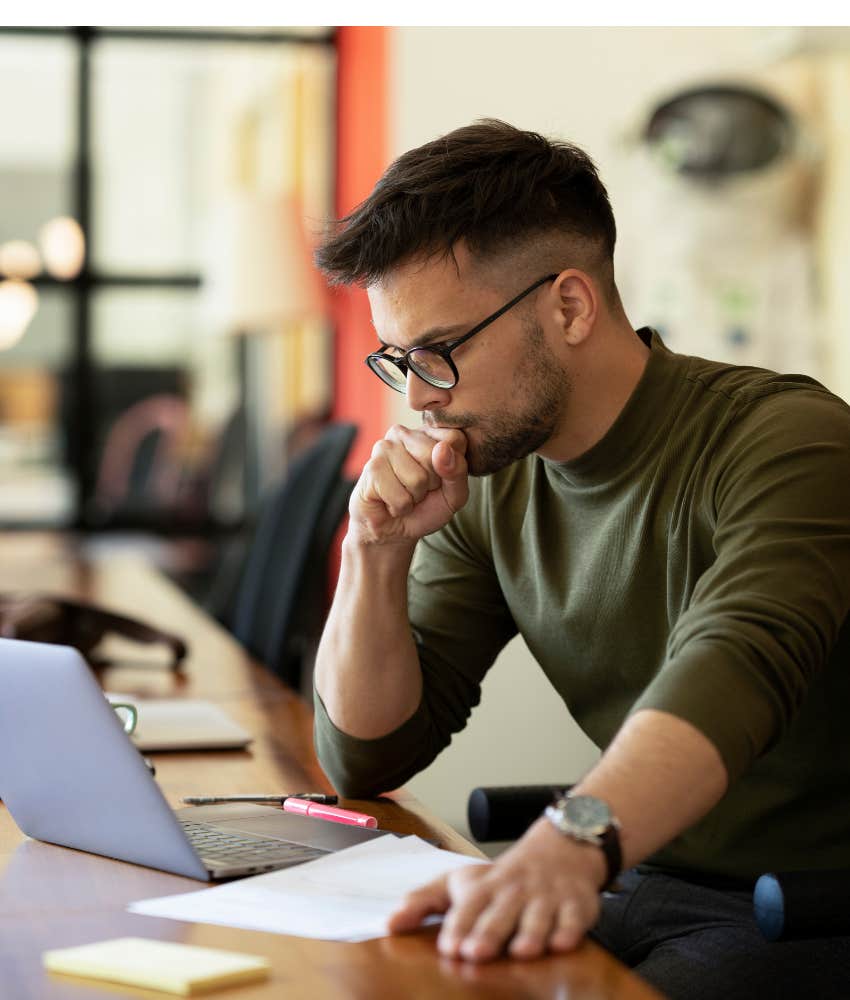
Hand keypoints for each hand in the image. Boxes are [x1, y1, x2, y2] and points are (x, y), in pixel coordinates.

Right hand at [350, 425, 468, 545]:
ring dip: (414, 497)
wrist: (392, 529)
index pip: (455, 439)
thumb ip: (458, 470)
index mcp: (428, 433)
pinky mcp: (372, 468)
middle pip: (436, 456)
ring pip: (418, 478)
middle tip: (418, 489)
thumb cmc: (425, 508)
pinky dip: (400, 507)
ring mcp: (384, 448)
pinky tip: (389, 502)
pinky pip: (401, 496)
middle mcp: (404, 433)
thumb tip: (442, 449)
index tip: (440, 478)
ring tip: (403, 495)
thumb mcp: (454, 493)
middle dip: (432, 484)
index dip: (453, 468)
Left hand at [388, 819, 604, 961]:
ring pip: (538, 914)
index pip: (468, 906)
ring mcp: (546, 896)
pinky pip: (574, 916)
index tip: (448, 947)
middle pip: (501, 911)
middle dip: (489, 931)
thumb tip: (389, 925)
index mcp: (484, 888)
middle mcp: (514, 891)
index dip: (458, 926)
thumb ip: (423, 902)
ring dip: (530, 932)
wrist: (559, 848)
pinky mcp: (575, 903)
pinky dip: (570, 929)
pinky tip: (562, 942)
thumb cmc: (501, 878)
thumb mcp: (459, 883)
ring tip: (522, 951)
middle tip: (475, 952)